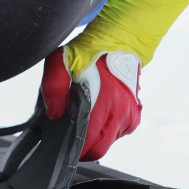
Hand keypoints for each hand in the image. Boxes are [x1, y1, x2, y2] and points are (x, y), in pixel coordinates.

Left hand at [41, 46, 140, 160]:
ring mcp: (130, 114)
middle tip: (70, 131)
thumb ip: (53, 88)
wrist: (120, 39)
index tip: (62, 141)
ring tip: (84, 115)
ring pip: (108, 141)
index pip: (88, 144)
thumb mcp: (61, 61)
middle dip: (83, 145)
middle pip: (99, 149)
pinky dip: (106, 128)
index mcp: (105, 101)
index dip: (73, 147)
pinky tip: (98, 111)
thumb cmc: (89, 50)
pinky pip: (117, 133)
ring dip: (95, 135)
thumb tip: (55, 115)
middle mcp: (121, 112)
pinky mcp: (134, 114)